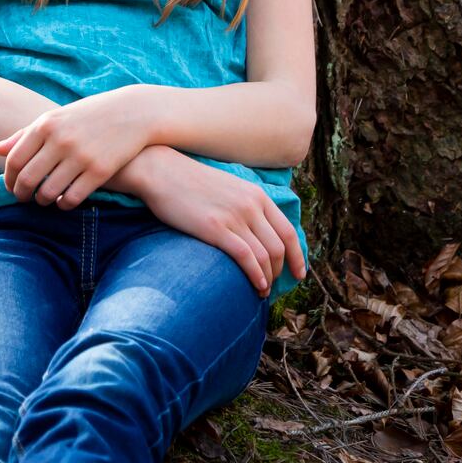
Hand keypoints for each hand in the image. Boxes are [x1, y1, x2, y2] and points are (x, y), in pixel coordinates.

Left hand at [0, 87, 153, 208]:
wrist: (133, 112)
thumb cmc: (89, 115)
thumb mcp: (56, 117)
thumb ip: (25, 134)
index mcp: (46, 124)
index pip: (14, 160)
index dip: (8, 179)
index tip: (11, 187)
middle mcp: (60, 140)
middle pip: (27, 179)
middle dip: (21, 194)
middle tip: (24, 199)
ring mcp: (81, 156)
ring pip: (48, 193)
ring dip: (43, 201)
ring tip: (45, 200)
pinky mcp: (99, 170)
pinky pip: (72, 198)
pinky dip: (64, 204)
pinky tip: (64, 201)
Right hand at [130, 148, 305, 297]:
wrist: (162, 171)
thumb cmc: (191, 182)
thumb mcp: (228, 187)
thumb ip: (245, 204)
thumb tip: (256, 230)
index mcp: (257, 195)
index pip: (288, 231)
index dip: (298, 256)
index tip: (299, 273)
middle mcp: (251, 205)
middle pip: (279, 247)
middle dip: (281, 271)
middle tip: (274, 286)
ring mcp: (235, 216)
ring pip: (265, 255)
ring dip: (268, 278)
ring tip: (262, 291)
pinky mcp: (216, 228)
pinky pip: (246, 257)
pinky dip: (255, 275)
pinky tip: (256, 286)